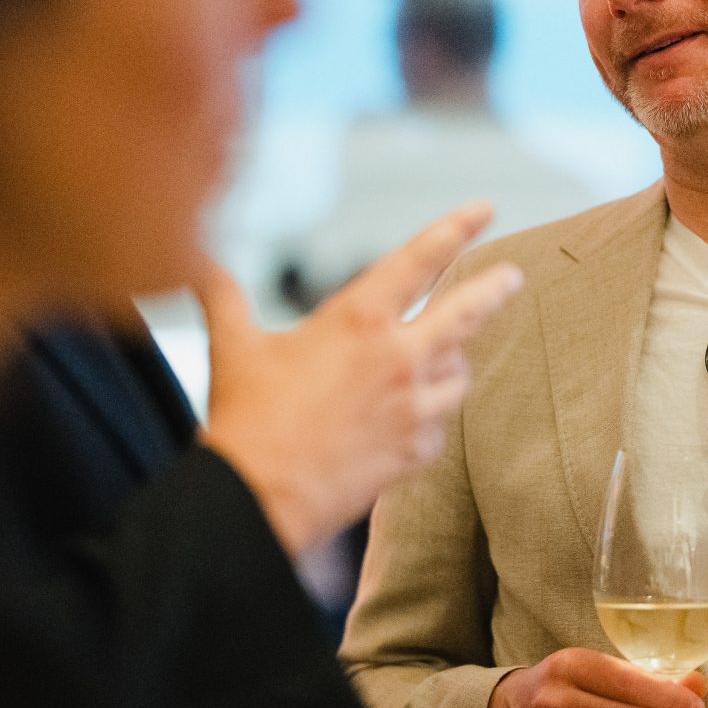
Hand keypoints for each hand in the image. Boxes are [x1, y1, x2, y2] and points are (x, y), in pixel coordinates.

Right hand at [198, 204, 521, 557]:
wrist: (259, 498)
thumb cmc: (246, 420)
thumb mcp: (232, 347)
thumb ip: (221, 295)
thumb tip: (194, 261)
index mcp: (359, 321)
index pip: (419, 260)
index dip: (455, 229)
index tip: (483, 209)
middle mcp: (398, 359)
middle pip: (466, 314)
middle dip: (494, 290)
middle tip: (513, 276)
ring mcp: (412, 408)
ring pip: (458, 374)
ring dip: (454, 362)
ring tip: (448, 357)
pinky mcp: (414, 453)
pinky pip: (438, 426)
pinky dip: (430, 417)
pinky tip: (413, 418)